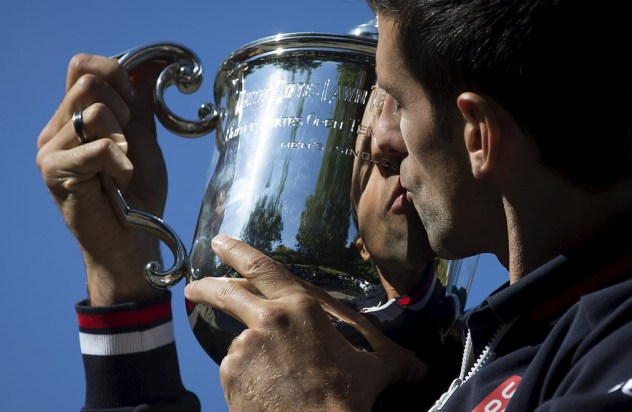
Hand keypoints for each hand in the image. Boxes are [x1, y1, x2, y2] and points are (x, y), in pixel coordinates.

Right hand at [36, 53, 166, 304]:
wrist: (132, 240)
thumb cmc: (138, 196)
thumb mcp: (143, 142)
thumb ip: (139, 107)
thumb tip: (145, 70)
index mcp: (75, 116)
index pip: (82, 66)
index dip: (115, 75)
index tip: (134, 107)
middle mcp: (57, 128)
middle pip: (88, 82)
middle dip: (123, 111)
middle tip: (128, 146)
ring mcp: (51, 149)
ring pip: (93, 111)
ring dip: (123, 140)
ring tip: (123, 167)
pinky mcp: (54, 171)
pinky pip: (95, 145)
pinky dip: (118, 161)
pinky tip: (121, 179)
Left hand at [184, 235, 426, 411]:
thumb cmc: (346, 396)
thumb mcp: (373, 370)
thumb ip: (394, 363)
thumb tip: (419, 369)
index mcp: (300, 307)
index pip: (263, 267)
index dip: (238, 250)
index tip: (218, 241)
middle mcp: (268, 320)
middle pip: (227, 292)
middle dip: (207, 285)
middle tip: (194, 286)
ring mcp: (245, 346)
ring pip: (239, 342)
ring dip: (249, 352)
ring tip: (275, 376)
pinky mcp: (231, 373)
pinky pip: (235, 370)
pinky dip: (246, 376)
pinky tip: (265, 390)